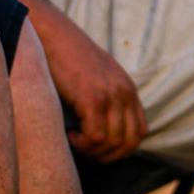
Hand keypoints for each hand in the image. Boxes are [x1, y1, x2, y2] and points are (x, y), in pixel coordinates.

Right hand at [39, 5, 147, 159]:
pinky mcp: (93, 98)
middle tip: (85, 149)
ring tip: (75, 140)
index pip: (140, 133)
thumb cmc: (68, 62)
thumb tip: (103, 138)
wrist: (53, 38)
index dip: (120, 149)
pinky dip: (82, 144)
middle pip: (130, 143)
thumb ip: (107, 102)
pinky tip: (69, 133)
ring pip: (113, 143)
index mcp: (128, 90)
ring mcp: (111, 95)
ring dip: (92, 151)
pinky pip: (96, 137)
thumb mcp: (97, 81)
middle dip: (107, 156)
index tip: (98, 148)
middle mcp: (125, 93)